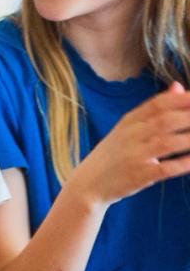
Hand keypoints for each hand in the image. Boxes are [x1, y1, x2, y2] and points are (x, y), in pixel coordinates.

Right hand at [66, 83, 189, 206]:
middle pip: (166, 121)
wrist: (90, 183)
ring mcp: (135, 155)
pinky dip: (185, 164)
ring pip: (168, 143)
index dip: (184, 100)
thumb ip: (154, 109)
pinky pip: (167, 168)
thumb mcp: (129, 128)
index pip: (159, 104)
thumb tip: (179, 87)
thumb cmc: (114, 153)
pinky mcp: (140, 175)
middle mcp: (131, 135)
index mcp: (129, 121)